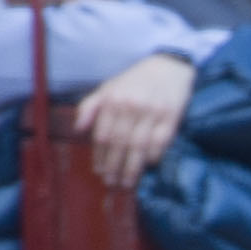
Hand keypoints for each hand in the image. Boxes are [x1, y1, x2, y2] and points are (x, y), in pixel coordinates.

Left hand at [73, 52, 195, 189]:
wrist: (168, 66)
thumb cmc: (136, 80)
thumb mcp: (109, 87)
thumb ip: (91, 106)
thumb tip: (79, 129)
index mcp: (113, 100)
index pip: (104, 133)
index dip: (100, 155)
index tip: (99, 171)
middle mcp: (131, 107)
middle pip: (120, 143)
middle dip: (114, 166)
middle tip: (111, 183)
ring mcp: (152, 113)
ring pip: (139, 147)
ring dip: (132, 168)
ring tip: (127, 183)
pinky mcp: (171, 118)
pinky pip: (160, 144)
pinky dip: (153, 157)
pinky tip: (147, 166)